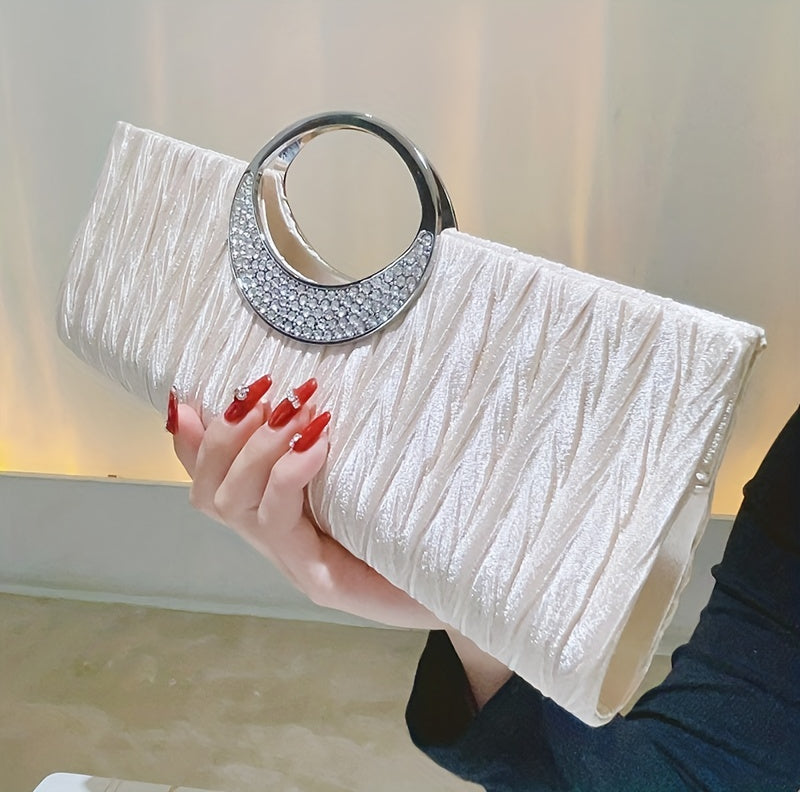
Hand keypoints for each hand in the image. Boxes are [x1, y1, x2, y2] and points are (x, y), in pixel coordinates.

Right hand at [169, 377, 440, 629]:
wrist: (463, 589)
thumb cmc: (419, 526)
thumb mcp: (371, 473)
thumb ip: (335, 445)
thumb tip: (313, 395)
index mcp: (283, 519)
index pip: (215, 479)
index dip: (193, 440)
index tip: (191, 396)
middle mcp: (278, 545)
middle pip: (210, 491)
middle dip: (225, 432)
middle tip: (267, 388)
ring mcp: (295, 566)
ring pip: (232, 505)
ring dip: (258, 445)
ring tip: (298, 406)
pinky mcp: (321, 583)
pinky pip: (279, 522)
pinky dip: (288, 474)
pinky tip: (318, 443)